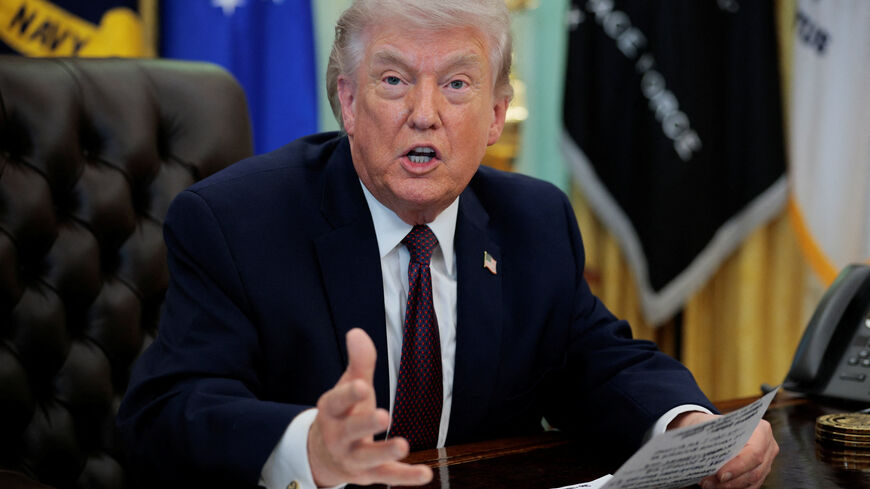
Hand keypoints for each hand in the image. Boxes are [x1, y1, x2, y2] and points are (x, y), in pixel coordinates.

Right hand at [307, 328, 432, 486]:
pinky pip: (387, 477)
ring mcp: (352, 458)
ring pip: (367, 458)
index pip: (337, 402)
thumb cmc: (342, 413)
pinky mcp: (368, 475)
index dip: (349, 394)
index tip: (362, 385)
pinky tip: (426, 473)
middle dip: (365, 424)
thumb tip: (357, 332)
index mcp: (331, 411)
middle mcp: (338, 436)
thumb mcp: (349, 385)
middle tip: (384, 415)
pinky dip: (406, 477)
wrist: (323, 455)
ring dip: (385, 452)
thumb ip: (359, 362)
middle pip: (350, 431)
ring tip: (403, 446)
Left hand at [670, 412, 778, 488]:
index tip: (720, 475)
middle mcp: (768, 446)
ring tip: (709, 485)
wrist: (714, 429)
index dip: (738, 466)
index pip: (754, 452)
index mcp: (760, 429)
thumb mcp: (711, 427)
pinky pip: (751, 486)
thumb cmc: (713, 427)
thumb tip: (706, 462)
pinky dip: (734, 488)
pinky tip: (718, 486)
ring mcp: (767, 461)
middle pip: (755, 471)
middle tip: (708, 483)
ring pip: (753, 481)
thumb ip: (713, 442)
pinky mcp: (761, 472)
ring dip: (730, 487)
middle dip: (731, 481)